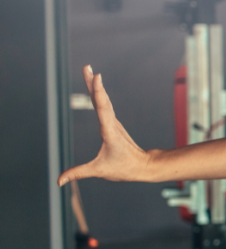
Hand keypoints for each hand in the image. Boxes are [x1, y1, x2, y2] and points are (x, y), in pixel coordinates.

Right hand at [58, 66, 149, 185]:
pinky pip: (104, 104)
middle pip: (101, 99)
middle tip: (87, 67)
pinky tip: (95, 85)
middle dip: (93, 83)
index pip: (103, 109)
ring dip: (95, 85)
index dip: (99, 93)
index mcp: (109, 132)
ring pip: (103, 100)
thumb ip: (78, 173)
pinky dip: (98, 93)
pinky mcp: (112, 123)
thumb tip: (59, 181)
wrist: (143, 165)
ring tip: (89, 70)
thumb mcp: (99, 170)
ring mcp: (113, 122)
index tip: (98, 77)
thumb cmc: (123, 168)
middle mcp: (112, 123)